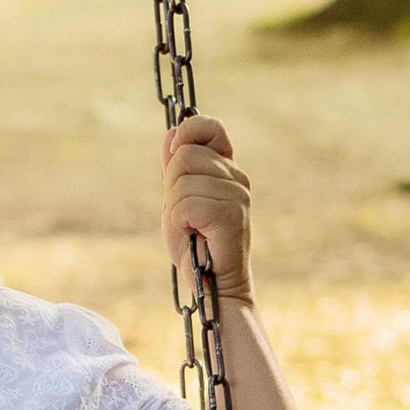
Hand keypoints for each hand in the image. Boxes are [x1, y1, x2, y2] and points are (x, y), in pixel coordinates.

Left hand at [162, 114, 251, 301]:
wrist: (212, 283)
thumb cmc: (195, 241)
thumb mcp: (178, 197)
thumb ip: (175, 166)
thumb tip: (172, 133)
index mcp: (227, 167)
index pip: (209, 126)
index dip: (186, 134)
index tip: (176, 158)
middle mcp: (237, 177)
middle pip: (184, 154)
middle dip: (172, 185)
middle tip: (185, 213)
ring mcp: (237, 195)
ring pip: (182, 181)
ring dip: (175, 209)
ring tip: (191, 226)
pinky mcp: (231, 215)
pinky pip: (186, 204)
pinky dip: (180, 222)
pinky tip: (193, 234)